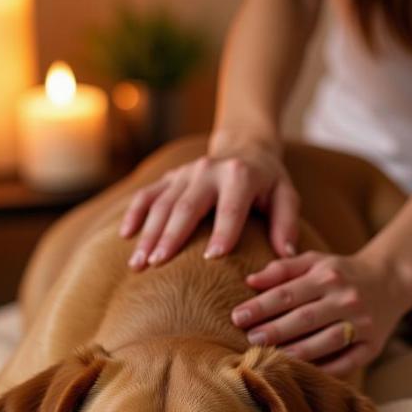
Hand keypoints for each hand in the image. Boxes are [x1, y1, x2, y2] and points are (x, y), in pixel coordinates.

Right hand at [119, 133, 299, 268]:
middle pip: (186, 206)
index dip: (223, 231)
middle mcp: (208, 170)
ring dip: (148, 234)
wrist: (244, 148)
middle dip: (171, 236)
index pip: (230, 207)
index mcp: (239, 176)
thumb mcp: (285, 196)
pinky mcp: (169, 177)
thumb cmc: (268, 182)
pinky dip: (134, 214)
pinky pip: (146, 195)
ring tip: (138, 263)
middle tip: (158, 264)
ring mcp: (184, 174)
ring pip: (161, 204)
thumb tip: (286, 255)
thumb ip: (286, 224)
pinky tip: (125, 236)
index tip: (212, 258)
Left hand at [231, 249, 411, 376]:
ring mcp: (361, 323)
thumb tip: (249, 281)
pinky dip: (326, 370)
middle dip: (275, 330)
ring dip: (298, 352)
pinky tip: (303, 374)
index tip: (238, 316)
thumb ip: (281, 269)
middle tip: (250, 340)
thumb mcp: (314, 262)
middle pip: (305, 318)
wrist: (391, 280)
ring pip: (326, 342)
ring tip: (272, 358)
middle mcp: (346, 299)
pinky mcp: (372, 345)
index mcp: (327, 276)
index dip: (261, 306)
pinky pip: (347, 362)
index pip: (288, 293)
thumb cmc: (340, 272)